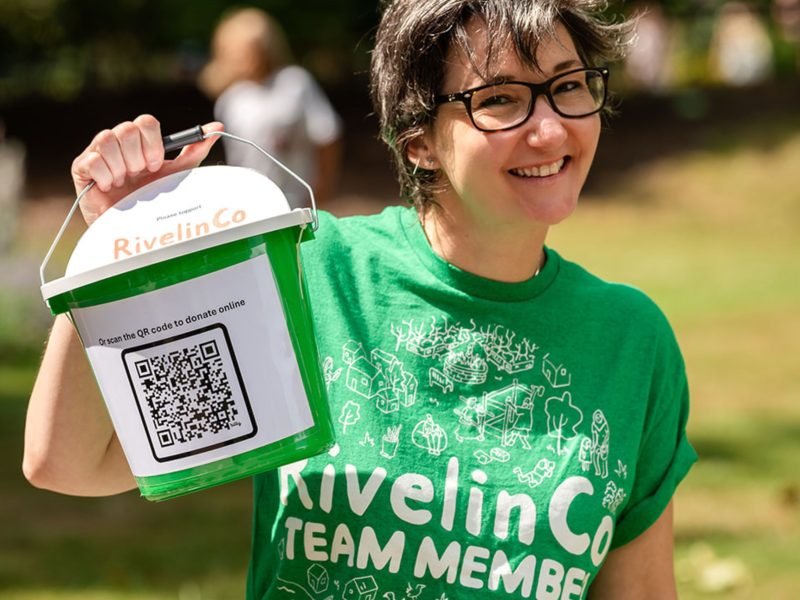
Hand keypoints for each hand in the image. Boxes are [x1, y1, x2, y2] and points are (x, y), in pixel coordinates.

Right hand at [71, 115, 223, 225]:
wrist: (132, 229)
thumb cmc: (154, 200)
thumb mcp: (177, 174)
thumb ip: (194, 151)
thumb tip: (217, 128)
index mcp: (139, 141)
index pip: (145, 122)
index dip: (153, 144)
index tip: (157, 165)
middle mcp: (118, 142)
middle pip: (127, 129)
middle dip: (138, 157)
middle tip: (140, 175)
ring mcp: (97, 153)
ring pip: (107, 139)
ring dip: (121, 167)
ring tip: (124, 183)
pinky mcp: (81, 168)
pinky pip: (92, 160)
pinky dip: (105, 176)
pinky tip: (110, 188)